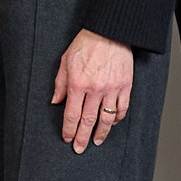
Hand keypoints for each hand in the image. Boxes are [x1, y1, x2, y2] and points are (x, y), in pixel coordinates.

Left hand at [52, 27, 133, 152]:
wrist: (110, 31)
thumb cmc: (86, 43)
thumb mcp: (65, 61)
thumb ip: (60, 83)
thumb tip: (55, 101)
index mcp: (78, 83)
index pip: (72, 114)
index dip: (69, 130)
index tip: (67, 138)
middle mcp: (95, 89)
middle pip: (88, 121)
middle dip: (82, 137)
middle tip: (79, 148)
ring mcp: (112, 88)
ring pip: (107, 118)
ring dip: (101, 133)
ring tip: (96, 141)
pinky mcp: (125, 85)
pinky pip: (122, 107)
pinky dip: (117, 118)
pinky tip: (112, 123)